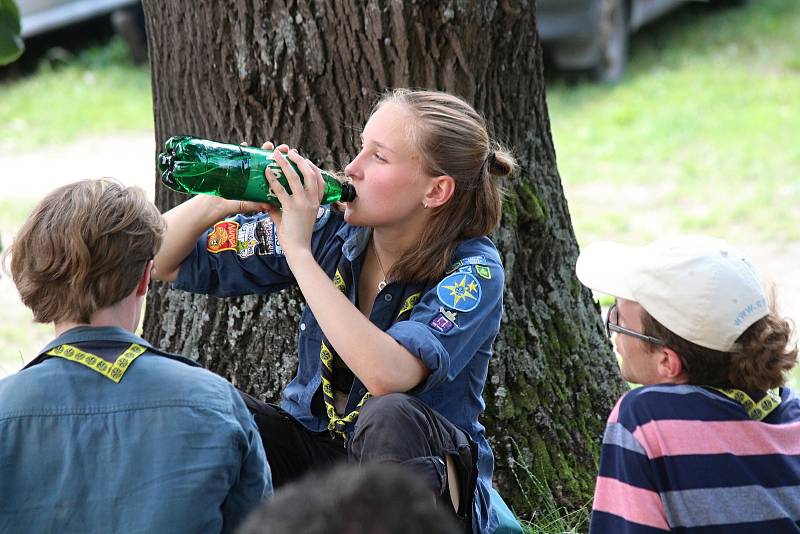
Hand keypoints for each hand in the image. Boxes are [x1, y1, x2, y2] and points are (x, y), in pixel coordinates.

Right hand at [227, 140, 288, 214]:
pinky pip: (238, 155)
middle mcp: (255, 175)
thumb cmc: (230, 206)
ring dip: (264, 149)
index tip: (295, 162)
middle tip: (285, 149)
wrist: (212, 206)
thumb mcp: (246, 205)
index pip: (277, 173)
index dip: (286, 167)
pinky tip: (245, 145)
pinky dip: (242, 149)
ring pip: (257, 155)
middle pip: (270, 161)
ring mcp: (245, 169)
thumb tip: (269, 205)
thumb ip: (256, 204)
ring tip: (269, 145)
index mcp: (261, 184)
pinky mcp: (232, 166)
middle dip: (279, 154)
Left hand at [263, 146, 325, 260]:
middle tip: (289, 152)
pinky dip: (273, 179)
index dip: (312, 167)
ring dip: (285, 163)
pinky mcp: (291, 208)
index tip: (302, 159)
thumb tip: (267, 200)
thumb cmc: (296, 236)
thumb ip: (282, 207)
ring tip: (276, 155)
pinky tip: (267, 171)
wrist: (299, 249)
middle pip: (309, 173)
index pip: (319, 180)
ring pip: (296, 177)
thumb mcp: (293, 218)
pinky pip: (281, 189)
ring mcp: (303, 203)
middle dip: (299, 160)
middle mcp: (312, 200)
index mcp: (317, 202)